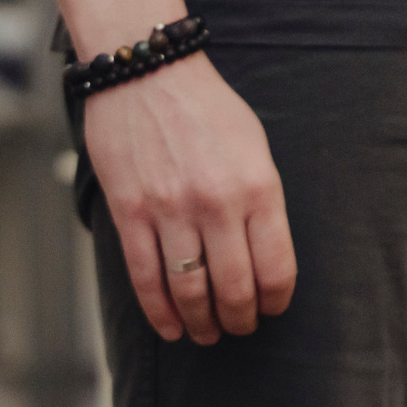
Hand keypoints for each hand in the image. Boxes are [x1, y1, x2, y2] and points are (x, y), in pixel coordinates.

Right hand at [84, 52, 296, 343]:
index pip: (276, 268)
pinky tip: (170, 328)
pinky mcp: (130, 212)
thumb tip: (260, 256)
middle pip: (234, 288)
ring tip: (205, 334)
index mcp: (257, 187)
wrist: (145, 73)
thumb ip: (260, 200)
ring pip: (189, 290)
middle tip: (237, 329)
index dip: (275, 301)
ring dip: (201, 322)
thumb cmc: (204, 108)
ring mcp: (170, 210)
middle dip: (239, 320)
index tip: (270, 310)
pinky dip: (159, 310)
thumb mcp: (254, 147)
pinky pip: (145, 276)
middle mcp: (217, 203)